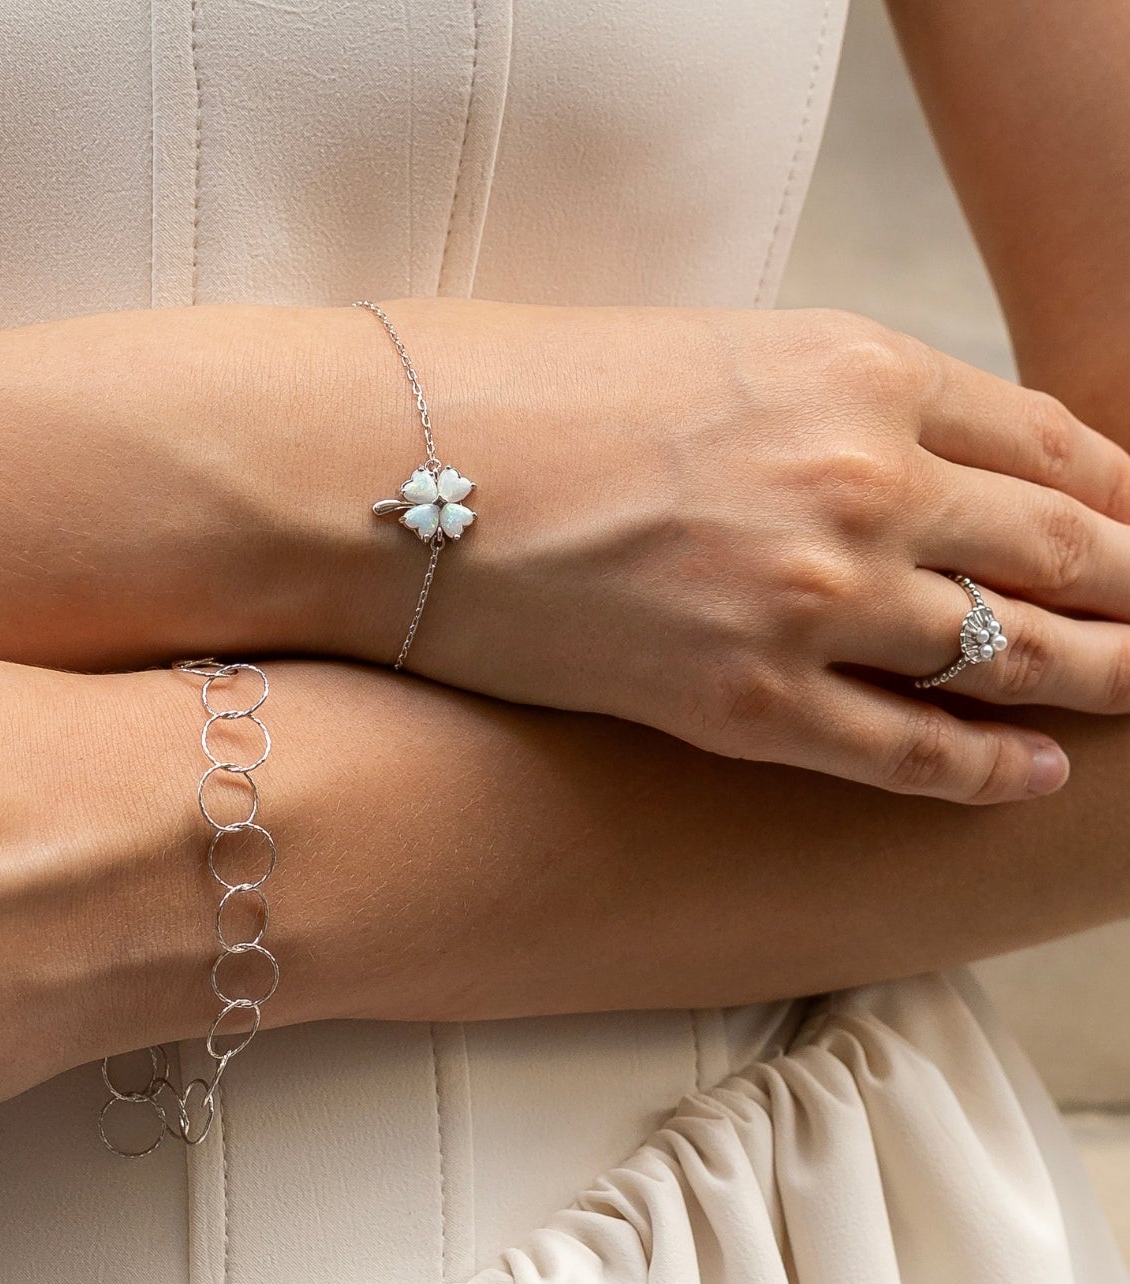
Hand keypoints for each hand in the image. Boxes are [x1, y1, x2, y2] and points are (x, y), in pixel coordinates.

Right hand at [347, 300, 1129, 801]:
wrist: (381, 471)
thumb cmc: (515, 391)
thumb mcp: (702, 351)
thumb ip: (820, 401)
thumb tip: (890, 452)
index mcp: (854, 367)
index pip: (1047, 440)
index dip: (1112, 494)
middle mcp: (861, 481)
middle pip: (1061, 547)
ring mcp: (810, 599)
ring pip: (1012, 652)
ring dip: (1094, 677)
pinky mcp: (741, 704)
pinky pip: (907, 751)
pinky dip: (984, 769)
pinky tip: (1031, 776)